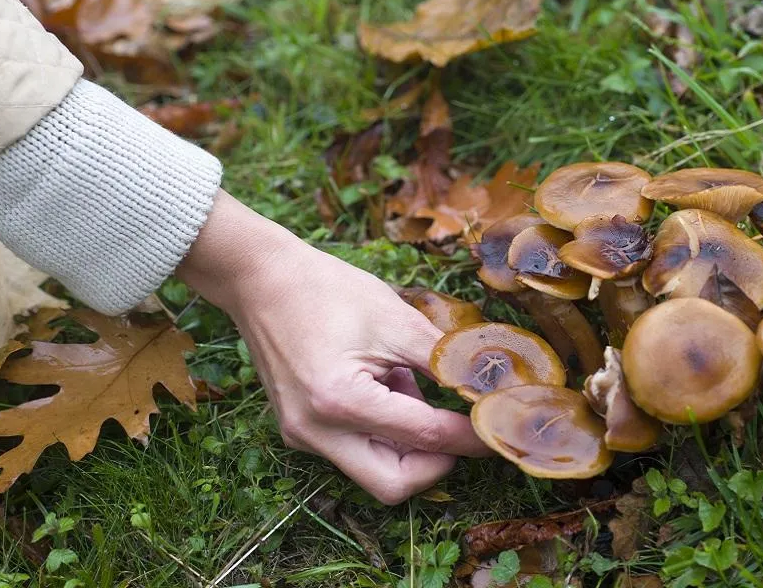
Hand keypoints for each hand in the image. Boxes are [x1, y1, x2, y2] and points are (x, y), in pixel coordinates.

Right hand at [176, 191, 489, 503]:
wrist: (261, 279)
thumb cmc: (327, 290)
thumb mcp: (396, 320)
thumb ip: (444, 361)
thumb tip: (488, 390)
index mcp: (340, 401)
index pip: (424, 437)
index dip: (470, 435)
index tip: (501, 428)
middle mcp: (315, 431)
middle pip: (393, 483)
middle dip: (436, 462)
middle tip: (462, 428)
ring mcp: (302, 436)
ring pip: (373, 471)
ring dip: (407, 445)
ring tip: (408, 385)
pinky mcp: (298, 431)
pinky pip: (352, 451)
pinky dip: (382, 432)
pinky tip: (382, 385)